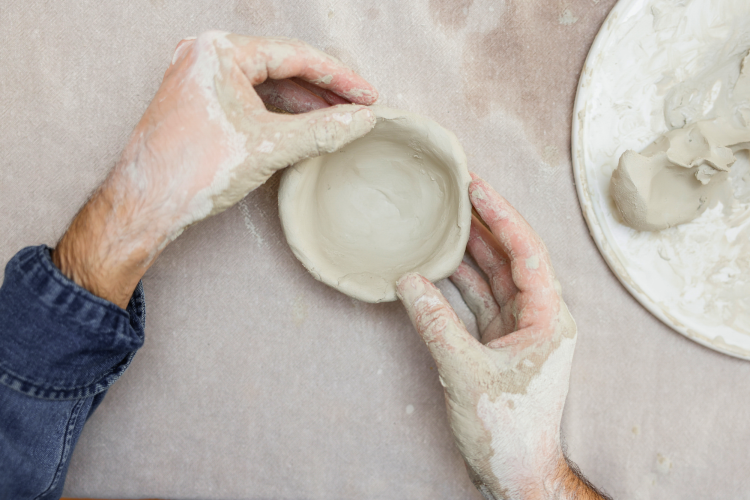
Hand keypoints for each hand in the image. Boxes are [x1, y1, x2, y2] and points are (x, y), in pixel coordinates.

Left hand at [53, 32, 377, 307]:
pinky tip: (304, 126)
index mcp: (220, 51)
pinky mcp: (199, 101)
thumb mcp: (269, 147)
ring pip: (267, 83)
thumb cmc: (193, 171)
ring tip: (338, 119)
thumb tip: (362, 121)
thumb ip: (322, 130)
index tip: (369, 96)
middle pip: (283, 66)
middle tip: (358, 108)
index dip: (339, 78)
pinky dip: (280, 112)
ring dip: (304, 102)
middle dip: (324, 90)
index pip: (295, 56)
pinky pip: (250, 98)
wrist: (145, 205)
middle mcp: (207, 55)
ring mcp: (201, 78)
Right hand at [397, 175, 605, 498]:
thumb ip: (435, 323)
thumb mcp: (465, 371)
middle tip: (459, 190)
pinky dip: (459, 283)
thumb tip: (408, 281)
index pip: (527, 252)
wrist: (515, 471)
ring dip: (471, 251)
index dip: (502, 215)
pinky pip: (480, 301)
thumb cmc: (506, 428)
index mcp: (549, 318)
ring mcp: (519, 330)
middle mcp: (540, 317)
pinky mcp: (500, 343)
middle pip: (512, 258)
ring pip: (494, 278)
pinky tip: (438, 265)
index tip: (476, 187)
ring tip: (446, 219)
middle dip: (486, 224)